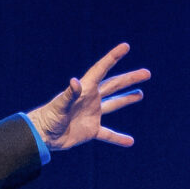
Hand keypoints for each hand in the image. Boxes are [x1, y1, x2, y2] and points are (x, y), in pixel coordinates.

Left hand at [29, 43, 147, 151]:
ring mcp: (93, 114)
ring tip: (140, 94)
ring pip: (114, 105)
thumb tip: (75, 81)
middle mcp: (91, 99)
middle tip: (147, 73)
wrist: (43, 135)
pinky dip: (118, 138)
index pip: (102, 69)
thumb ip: (69, 94)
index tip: (125, 47)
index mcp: (85, 89)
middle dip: (130, 78)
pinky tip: (130, 141)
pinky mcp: (91, 130)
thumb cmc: (48, 118)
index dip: (113, 57)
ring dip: (127, 99)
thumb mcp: (59, 105)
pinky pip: (108, 134)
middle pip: (114, 85)